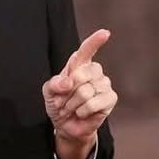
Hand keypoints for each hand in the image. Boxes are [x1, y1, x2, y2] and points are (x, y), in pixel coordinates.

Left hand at [42, 29, 117, 144]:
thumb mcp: (49, 92)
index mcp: (79, 65)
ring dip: (73, 104)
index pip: (87, 50)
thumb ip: (54, 84)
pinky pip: (94, 103)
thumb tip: (68, 82)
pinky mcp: (110, 98)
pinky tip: (82, 113)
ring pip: (86, 92)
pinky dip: (83, 111)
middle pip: (82, 75)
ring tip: (72, 108)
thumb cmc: (59, 103)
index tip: (104, 33)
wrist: (65, 124)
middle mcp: (94, 71)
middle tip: (63, 100)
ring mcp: (104, 84)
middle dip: (68, 92)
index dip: (95, 41)